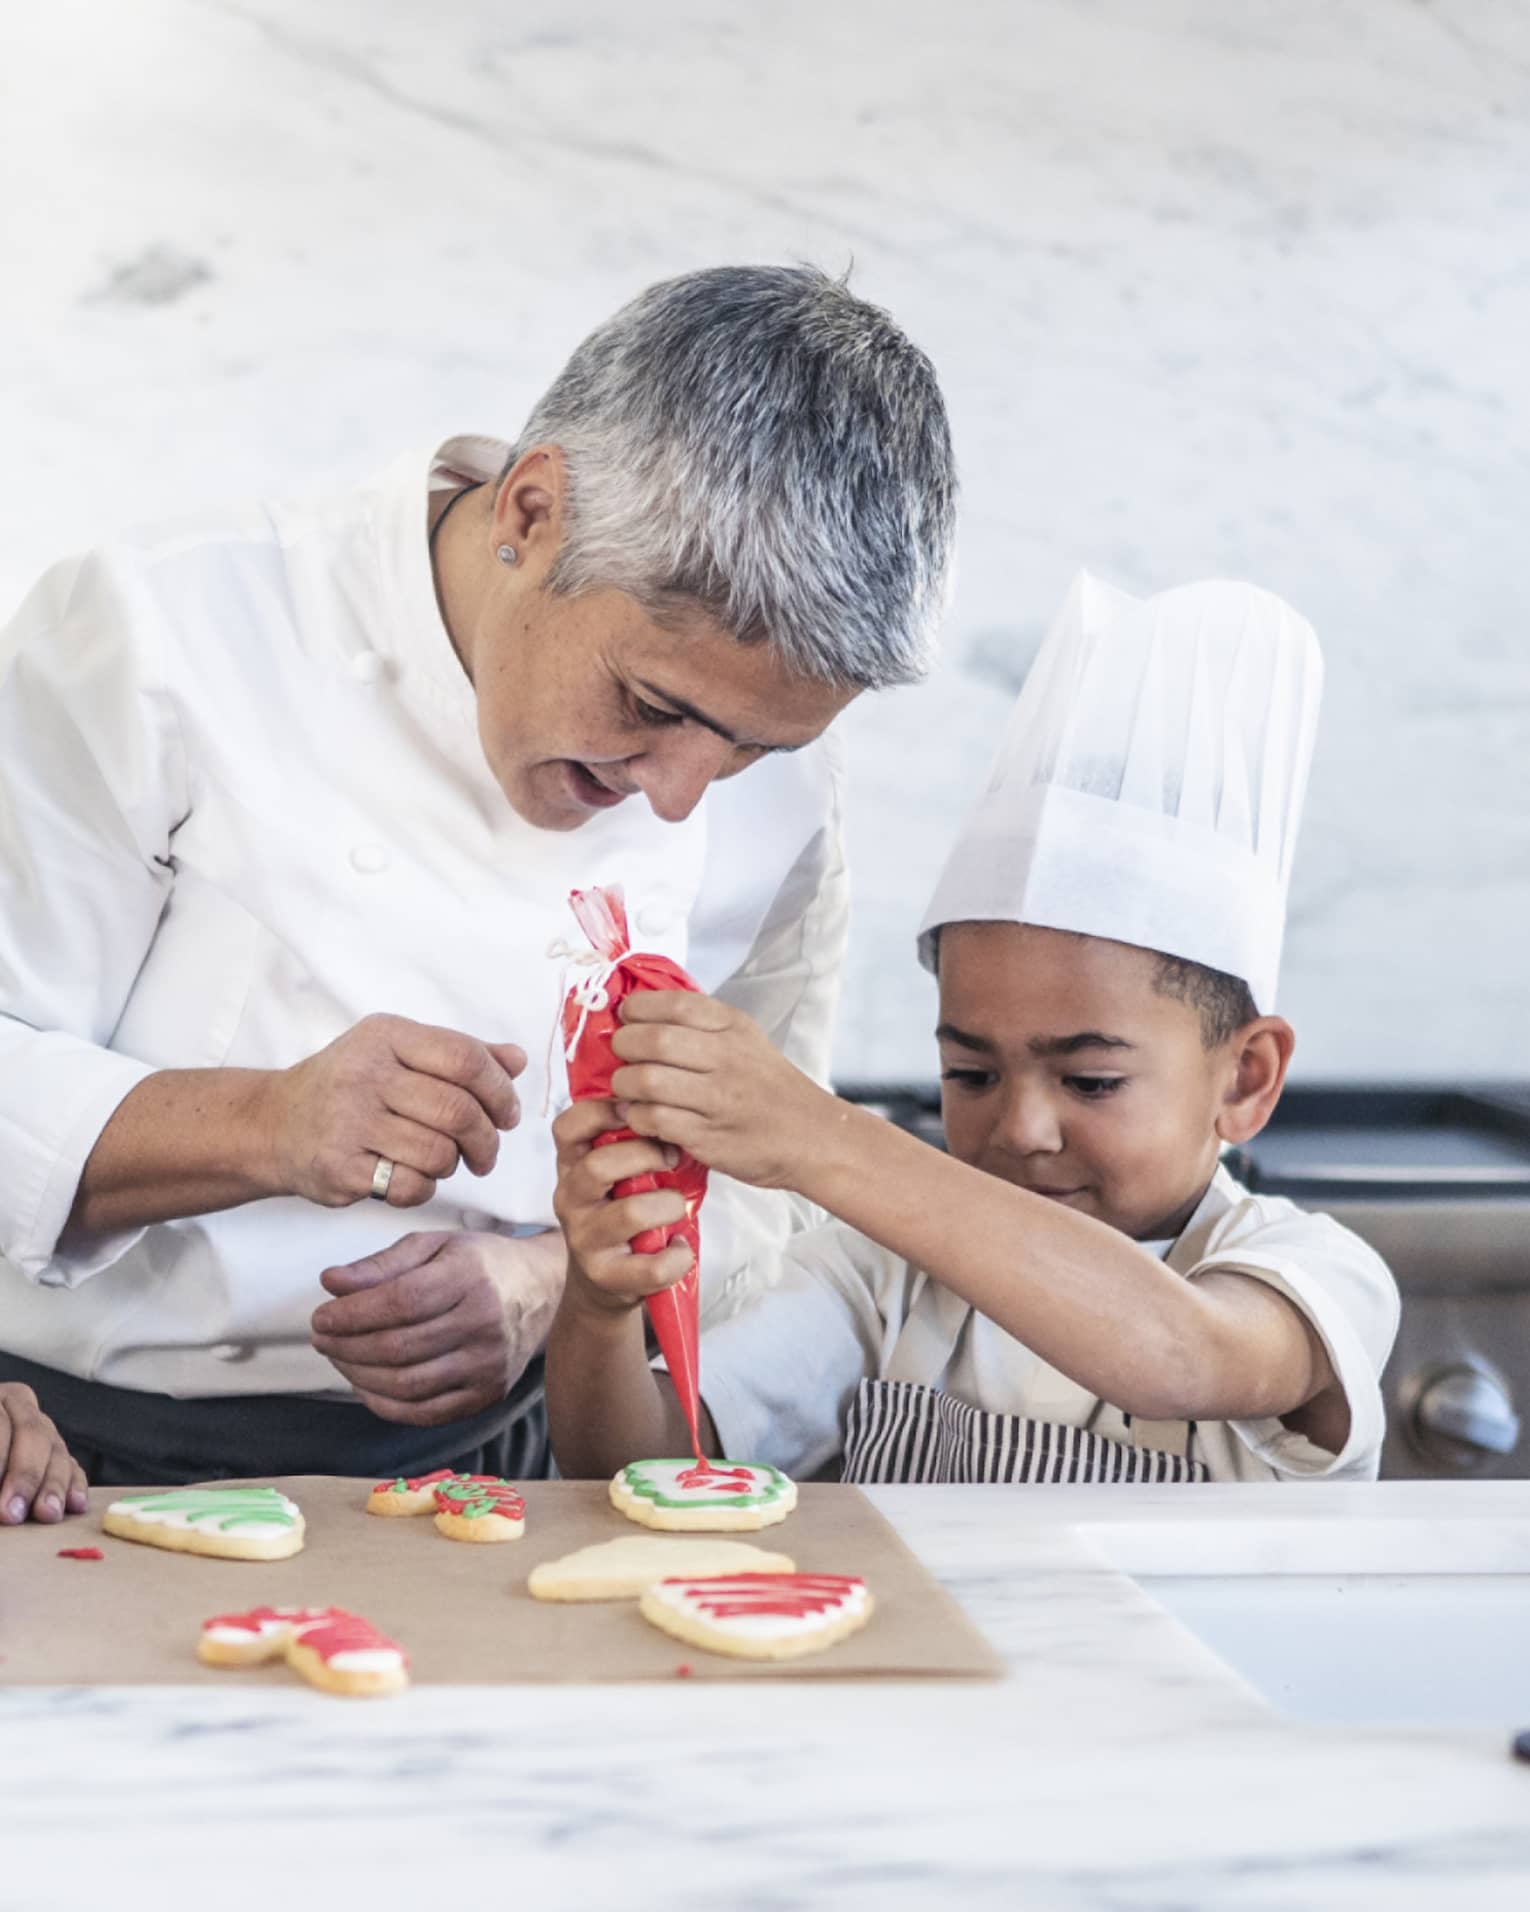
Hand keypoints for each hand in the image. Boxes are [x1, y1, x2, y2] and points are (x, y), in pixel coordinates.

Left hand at [0, 1384, 88, 1524]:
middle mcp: (14, 1405)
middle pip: (31, 1432)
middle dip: (24, 1475)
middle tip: (12, 1513)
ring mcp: (40, 1426)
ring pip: (56, 1449)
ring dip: (52, 1485)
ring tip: (46, 1514)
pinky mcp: (54, 1451)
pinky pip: (72, 1464)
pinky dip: (74, 1485)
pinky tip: (74, 1504)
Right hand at [261, 1015, 525, 1208]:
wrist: (273, 1124)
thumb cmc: (348, 1085)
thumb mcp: (396, 1053)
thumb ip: (458, 1054)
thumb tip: (516, 1059)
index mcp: (385, 1036)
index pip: (465, 1058)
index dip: (499, 1090)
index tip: (508, 1114)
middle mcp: (364, 1074)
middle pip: (458, 1111)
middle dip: (486, 1139)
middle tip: (485, 1152)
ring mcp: (348, 1122)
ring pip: (439, 1153)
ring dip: (453, 1164)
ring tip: (442, 1160)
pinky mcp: (340, 1168)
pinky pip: (411, 1187)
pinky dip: (425, 1187)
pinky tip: (412, 1176)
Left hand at [310, 1229, 563, 1425]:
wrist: (540, 1290)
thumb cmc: (478, 1264)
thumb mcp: (433, 1246)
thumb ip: (381, 1264)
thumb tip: (331, 1283)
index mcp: (469, 1278)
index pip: (399, 1303)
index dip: (351, 1315)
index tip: (321, 1317)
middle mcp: (484, 1324)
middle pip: (398, 1348)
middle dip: (347, 1346)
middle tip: (322, 1338)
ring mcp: (488, 1366)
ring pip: (407, 1385)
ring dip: (359, 1376)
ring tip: (339, 1357)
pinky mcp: (487, 1395)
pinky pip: (424, 1413)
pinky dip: (384, 1404)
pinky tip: (365, 1383)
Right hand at [552, 1100, 692, 1314]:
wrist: (603, 1280)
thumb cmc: (621, 1211)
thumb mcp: (615, 1172)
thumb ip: (630, 1140)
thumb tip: (671, 1103)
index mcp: (571, 1165)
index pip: (568, 1126)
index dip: (602, 1111)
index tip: (637, 1110)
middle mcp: (570, 1198)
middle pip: (599, 1165)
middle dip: (646, 1155)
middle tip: (672, 1159)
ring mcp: (584, 1238)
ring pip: (630, 1212)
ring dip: (668, 1205)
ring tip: (677, 1207)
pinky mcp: (605, 1275)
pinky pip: (651, 1266)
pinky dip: (677, 1255)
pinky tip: (679, 1247)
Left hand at [608, 991, 834, 1188]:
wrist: (811, 1137)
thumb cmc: (769, 1088)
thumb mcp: (746, 1040)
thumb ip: (700, 1025)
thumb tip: (640, 1012)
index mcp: (733, 1027)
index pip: (675, 1003)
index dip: (638, 1007)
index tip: (626, 1017)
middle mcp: (727, 1058)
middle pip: (654, 1040)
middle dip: (623, 1045)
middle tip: (621, 1054)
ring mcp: (718, 1099)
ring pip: (648, 1081)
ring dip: (625, 1084)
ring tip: (628, 1088)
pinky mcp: (709, 1136)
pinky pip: (654, 1120)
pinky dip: (637, 1117)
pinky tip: (641, 1116)